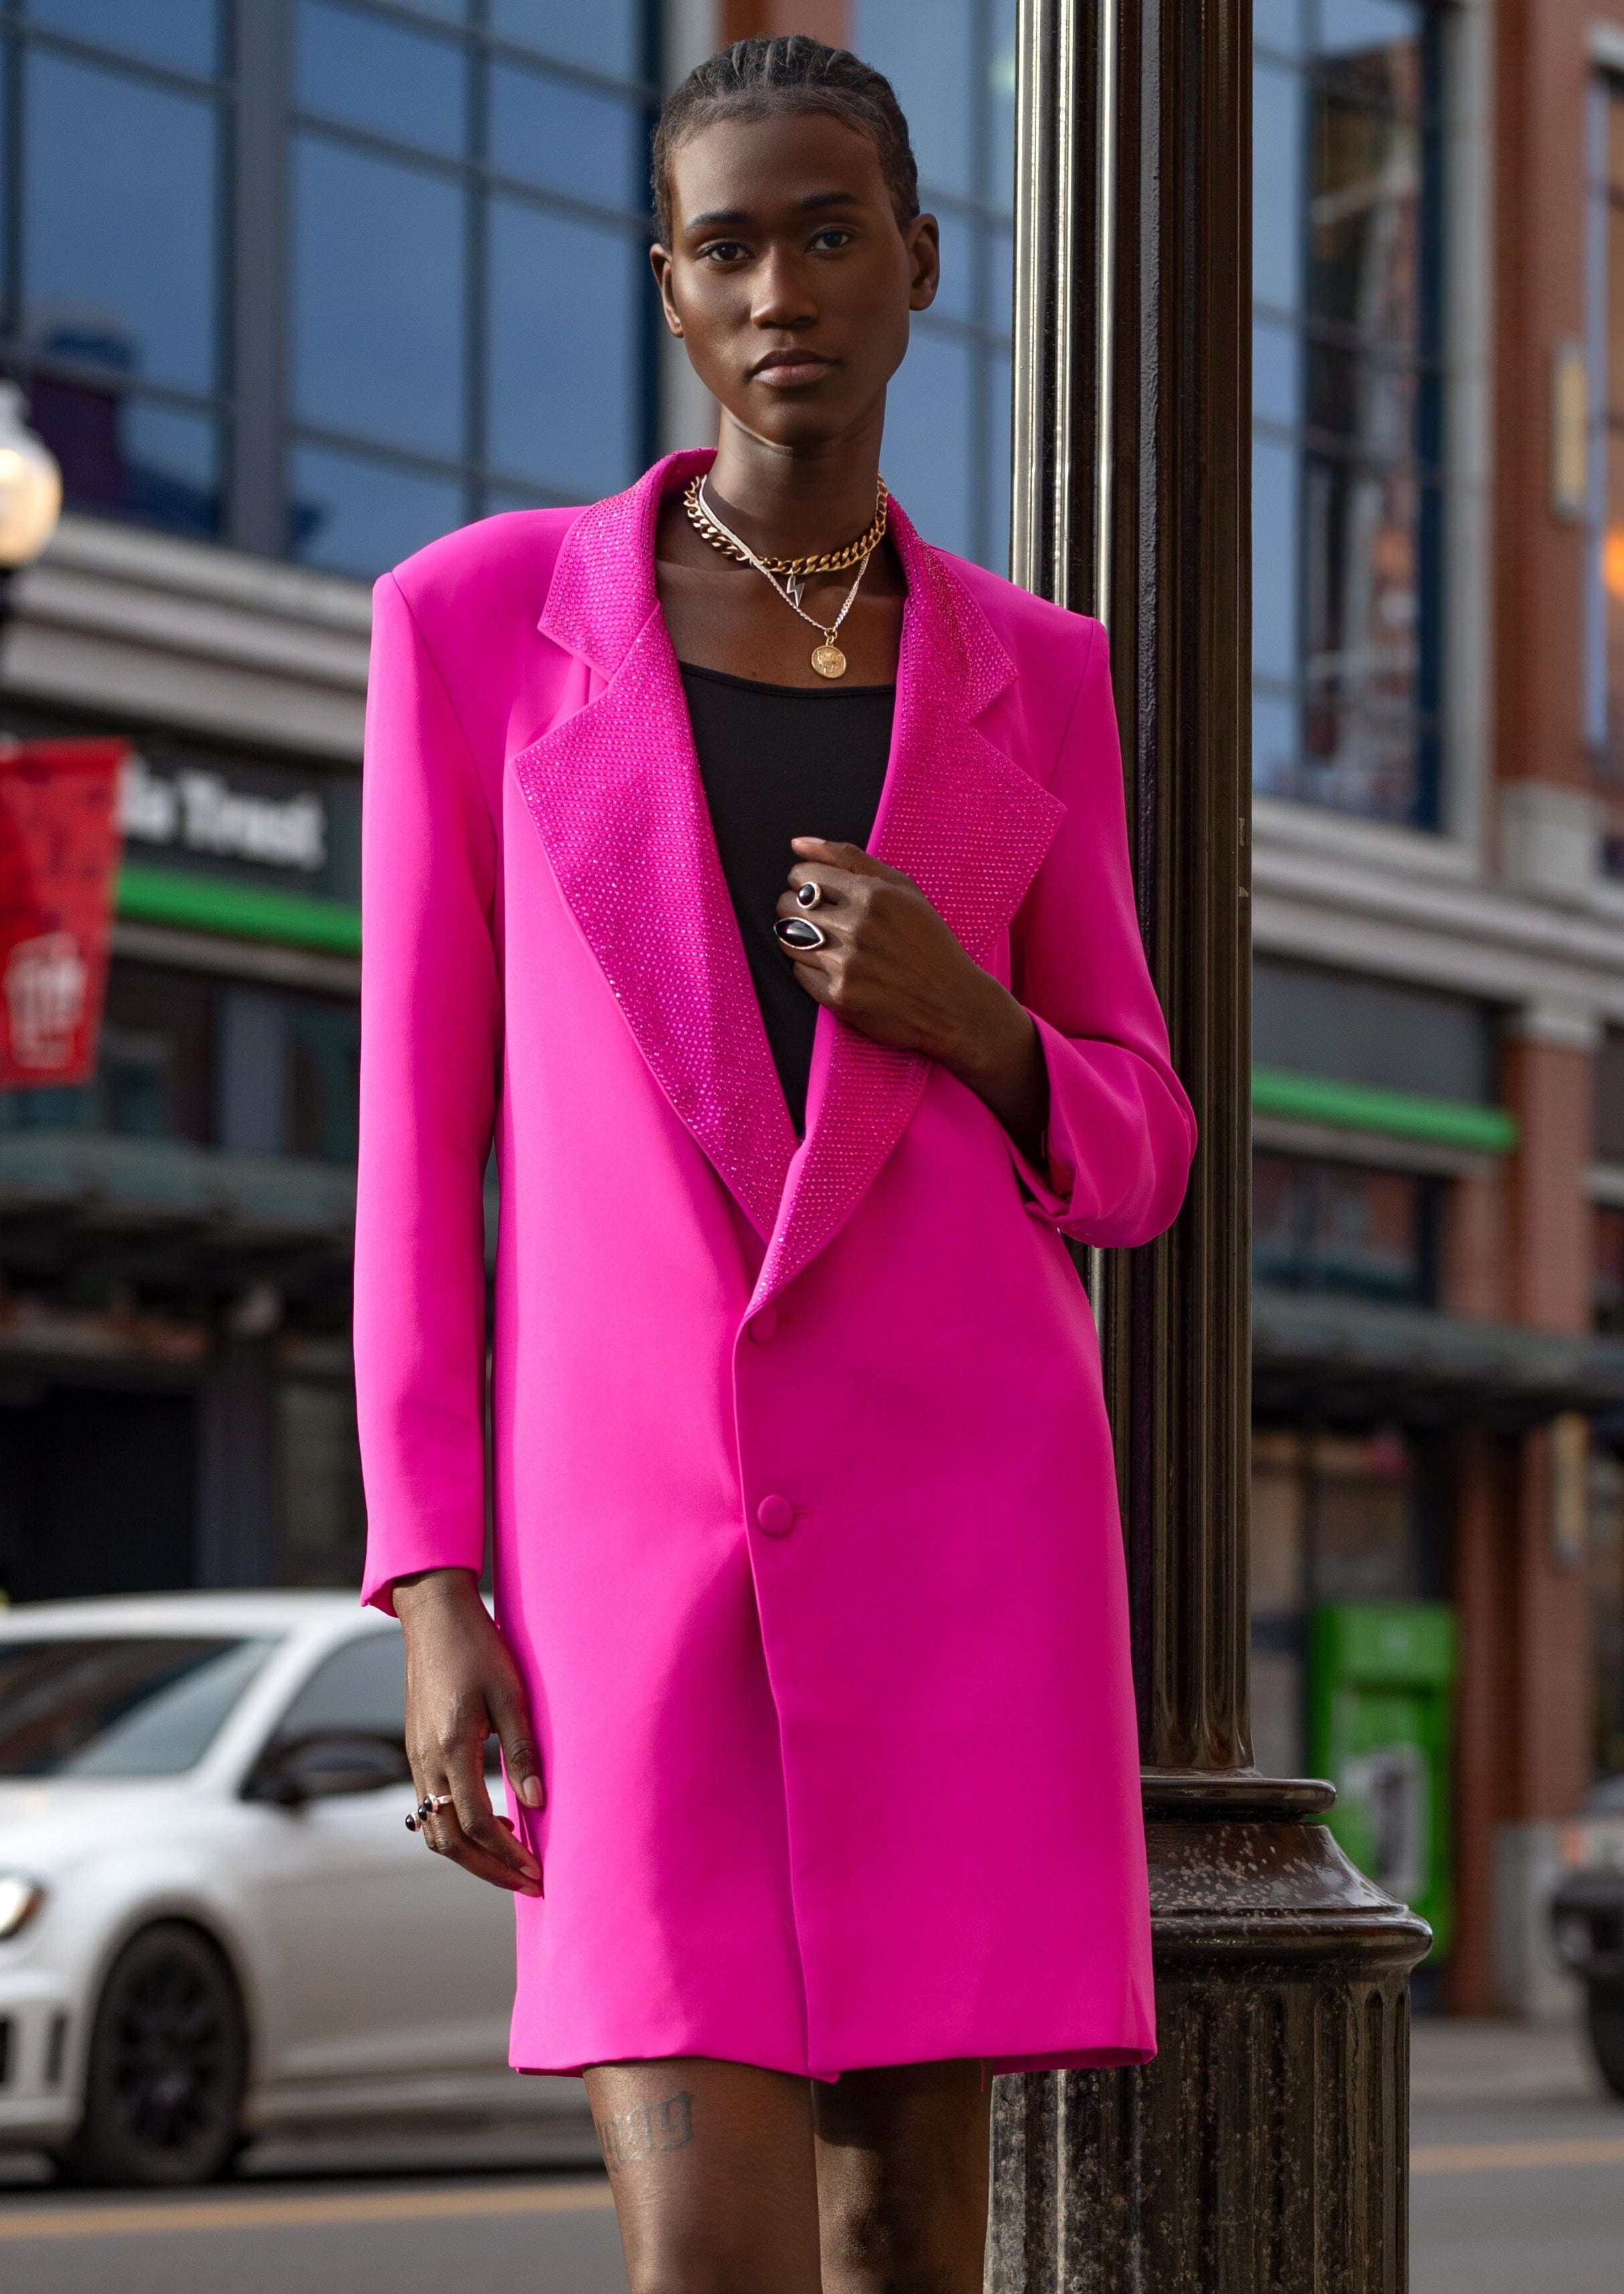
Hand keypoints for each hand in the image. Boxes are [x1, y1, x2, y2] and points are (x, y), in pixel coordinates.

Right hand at [391, 1568, 544, 1895]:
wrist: (434, 1617)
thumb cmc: (479, 1648)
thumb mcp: (512, 1693)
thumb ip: (523, 1749)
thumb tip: (537, 1802)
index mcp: (452, 1747)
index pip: (476, 1823)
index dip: (507, 1854)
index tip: (536, 1872)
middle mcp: (427, 1760)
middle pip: (450, 1840)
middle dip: (489, 1870)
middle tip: (527, 1883)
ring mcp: (416, 1758)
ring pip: (434, 1829)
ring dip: (470, 1854)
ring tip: (511, 1860)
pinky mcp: (415, 1751)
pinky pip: (429, 1808)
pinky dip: (455, 1829)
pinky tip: (489, 1820)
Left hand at [779, 837, 1049, 1161]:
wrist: (952, 1002)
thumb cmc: (928, 940)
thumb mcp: (902, 888)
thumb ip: (849, 858)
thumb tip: (797, 843)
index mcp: (872, 894)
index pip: (802, 877)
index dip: (803, 882)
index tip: (816, 893)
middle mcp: (856, 927)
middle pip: (788, 906)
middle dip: (796, 908)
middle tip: (820, 919)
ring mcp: (846, 964)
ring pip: (788, 939)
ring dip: (799, 938)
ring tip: (827, 942)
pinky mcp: (839, 996)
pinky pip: (799, 972)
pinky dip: (811, 968)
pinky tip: (836, 968)